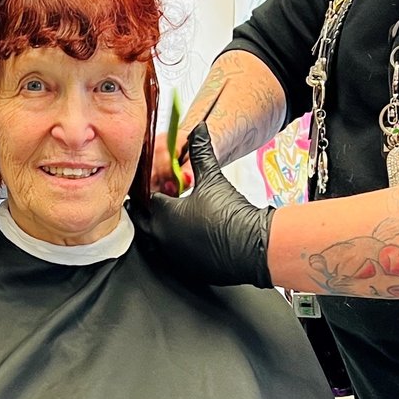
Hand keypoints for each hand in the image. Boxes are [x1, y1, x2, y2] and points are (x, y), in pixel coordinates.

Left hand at [136, 123, 273, 288]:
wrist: (254, 247)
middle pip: (143, 220)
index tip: (152, 183)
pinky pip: (172, 253)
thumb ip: (201, 152)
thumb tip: (199, 129)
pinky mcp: (186, 268)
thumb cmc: (232, 214)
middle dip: (148, 209)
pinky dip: (176, 243)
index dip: (148, 188)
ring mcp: (172, 256)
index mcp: (163, 214)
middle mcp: (162, 237)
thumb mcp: (213, 178)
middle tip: (158, 198)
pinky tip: (190, 235)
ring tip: (175, 216)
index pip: (143, 198)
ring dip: (160, 228)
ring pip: (155, 239)